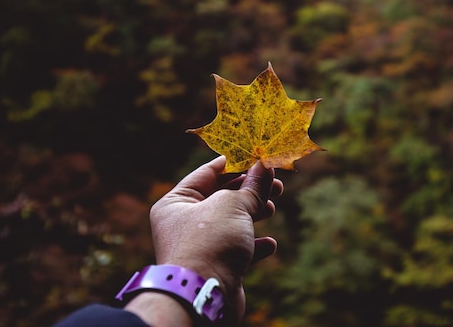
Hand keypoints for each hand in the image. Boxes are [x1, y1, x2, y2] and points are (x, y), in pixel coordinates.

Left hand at [147, 156, 282, 324]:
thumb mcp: (233, 205)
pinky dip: (253, 244)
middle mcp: (183, 223)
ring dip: (253, 213)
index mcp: (176, 202)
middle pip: (221, 197)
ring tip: (272, 207)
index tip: (259, 156)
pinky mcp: (214, 266)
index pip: (208, 173)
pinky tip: (268, 243)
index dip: (236, 163)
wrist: (203, 296)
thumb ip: (252, 185)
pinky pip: (235, 249)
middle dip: (250, 189)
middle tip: (275, 182)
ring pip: (231, 222)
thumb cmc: (210, 243)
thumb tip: (265, 165)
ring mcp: (199, 246)